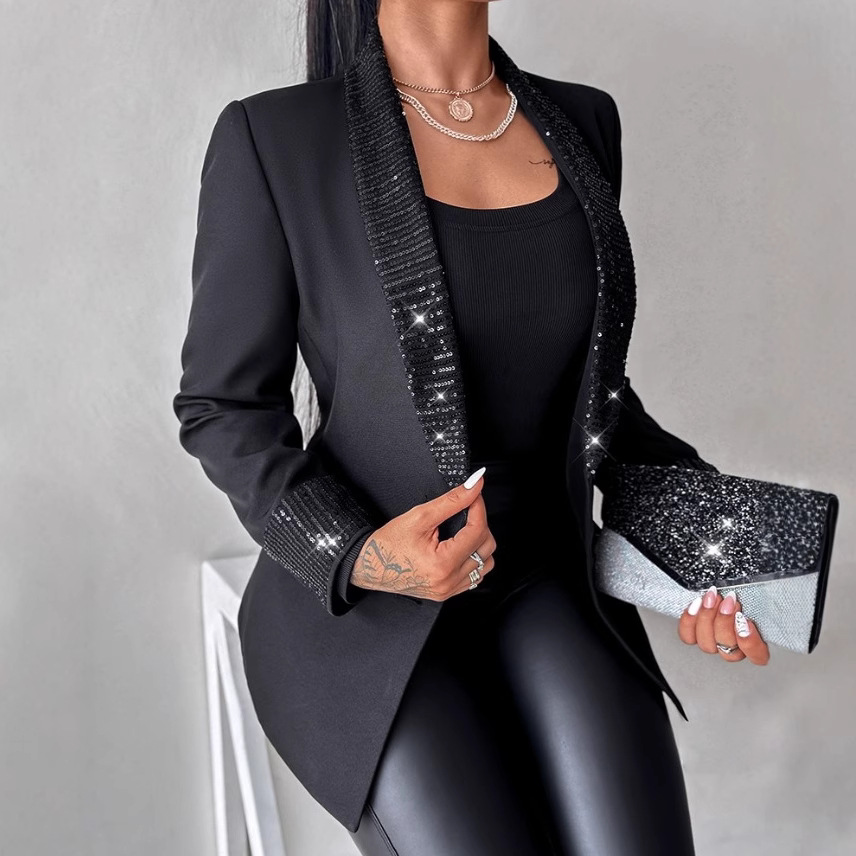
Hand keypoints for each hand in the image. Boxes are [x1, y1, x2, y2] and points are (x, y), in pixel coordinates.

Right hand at [348, 467, 495, 600]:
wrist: (370, 566)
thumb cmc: (387, 544)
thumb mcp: (419, 517)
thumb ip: (451, 501)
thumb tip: (473, 486)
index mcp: (442, 564)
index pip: (477, 530)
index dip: (478, 507)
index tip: (474, 494)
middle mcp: (449, 581)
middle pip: (486, 546)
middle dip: (480, 523)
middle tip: (466, 510)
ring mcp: (449, 590)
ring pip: (485, 563)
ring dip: (479, 543)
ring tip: (463, 530)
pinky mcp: (447, 592)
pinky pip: (475, 575)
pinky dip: (474, 559)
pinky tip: (461, 547)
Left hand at [678, 585, 769, 664]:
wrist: (716, 585)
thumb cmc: (741, 589)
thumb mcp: (757, 595)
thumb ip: (761, 604)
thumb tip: (773, 601)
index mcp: (754, 641)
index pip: (757, 656)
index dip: (751, 643)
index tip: (745, 620)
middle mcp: (732, 646)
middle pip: (727, 648)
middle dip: (725, 622)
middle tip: (728, 601)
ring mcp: (711, 642)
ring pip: (707, 644)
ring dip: (708, 617)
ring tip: (712, 596)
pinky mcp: (693, 634)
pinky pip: (688, 636)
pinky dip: (690, 620)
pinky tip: (697, 603)